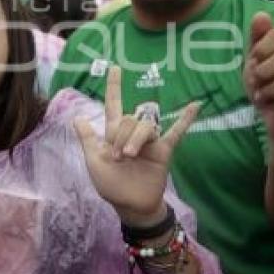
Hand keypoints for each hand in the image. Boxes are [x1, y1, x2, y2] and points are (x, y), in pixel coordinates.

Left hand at [74, 66, 197, 225]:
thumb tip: (77, 118)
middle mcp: (132, 133)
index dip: (114, 87)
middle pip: (129, 119)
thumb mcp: (94, 161)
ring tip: (129, 157)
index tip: (114, 67)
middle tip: (117, 157)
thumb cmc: (110, 185)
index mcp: (113, 133)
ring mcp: (149, 141)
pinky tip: (195, 105)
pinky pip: (176, 132)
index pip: (113, 105)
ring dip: (135, 139)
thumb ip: (88, 139)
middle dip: (120, 136)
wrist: (130, 205)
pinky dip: (185, 119)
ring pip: (145, 126)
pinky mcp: (163, 151)